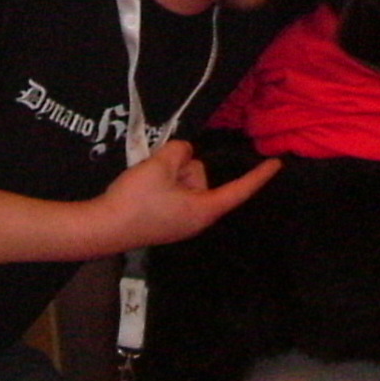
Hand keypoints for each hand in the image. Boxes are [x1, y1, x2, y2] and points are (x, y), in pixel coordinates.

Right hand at [91, 140, 281, 250]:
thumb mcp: (160, 166)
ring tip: (145, 181)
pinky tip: (141, 188)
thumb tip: (184, 152)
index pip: (239, 190)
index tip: (276, 165)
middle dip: (181, 166)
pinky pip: (171, 191)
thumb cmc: (136, 201)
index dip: (258, 176)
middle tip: (157, 171)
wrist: (103, 228)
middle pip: (200, 176)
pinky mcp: (165, 221)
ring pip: (183, 181)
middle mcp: (197, 218)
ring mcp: (180, 221)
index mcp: (204, 209)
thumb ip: (179, 152)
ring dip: (168, 174)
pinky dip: (160, 183)